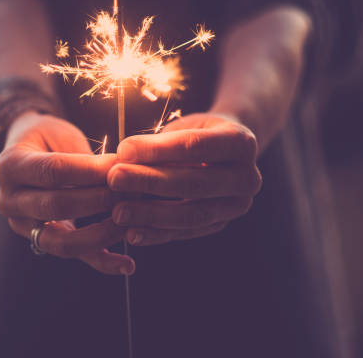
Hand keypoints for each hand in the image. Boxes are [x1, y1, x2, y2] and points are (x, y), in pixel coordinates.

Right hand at [0, 112, 134, 274]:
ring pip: (62, 241)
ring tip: (131, 223)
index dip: (89, 170)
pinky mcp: (40, 241)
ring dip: (102, 234)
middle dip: (98, 200)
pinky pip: (73, 256)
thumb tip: (122, 171)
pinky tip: (127, 264)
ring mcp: (22, 225)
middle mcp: (8, 200)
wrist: (29, 152)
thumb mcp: (61, 136)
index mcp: (10, 166)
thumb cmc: (50, 139)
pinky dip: (102, 262)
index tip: (120, 166)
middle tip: (131, 192)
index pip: (52, 171)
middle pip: (56, 206)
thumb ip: (84, 157)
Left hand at [107, 113, 261, 245]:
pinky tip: (132, 233)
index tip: (123, 149)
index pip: (195, 146)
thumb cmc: (196, 134)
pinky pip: (186, 233)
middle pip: (194, 182)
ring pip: (192, 214)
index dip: (157, 149)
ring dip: (152, 214)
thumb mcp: (182, 127)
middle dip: (150, 181)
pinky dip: (157, 235)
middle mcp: (247, 177)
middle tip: (114, 178)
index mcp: (242, 142)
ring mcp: (237, 205)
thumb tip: (123, 157)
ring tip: (118, 211)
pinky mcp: (221, 224)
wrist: (225, 153)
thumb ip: (158, 143)